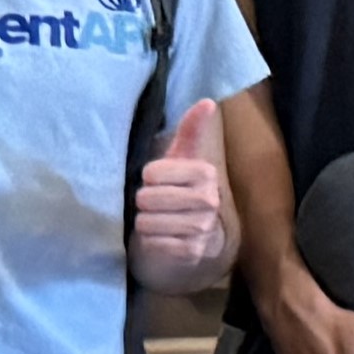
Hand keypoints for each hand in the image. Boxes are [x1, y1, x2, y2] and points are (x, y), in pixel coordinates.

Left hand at [131, 97, 234, 285]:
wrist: (199, 236)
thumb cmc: (182, 189)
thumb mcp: (184, 159)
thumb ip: (192, 130)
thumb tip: (208, 101)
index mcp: (206, 173)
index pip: (152, 173)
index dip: (148, 178)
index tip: (158, 182)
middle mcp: (209, 200)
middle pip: (147, 198)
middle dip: (144, 202)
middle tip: (155, 204)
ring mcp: (202, 228)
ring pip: (148, 222)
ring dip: (146, 223)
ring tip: (158, 220)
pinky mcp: (192, 252)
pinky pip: (154, 243)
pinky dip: (151, 241)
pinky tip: (162, 237)